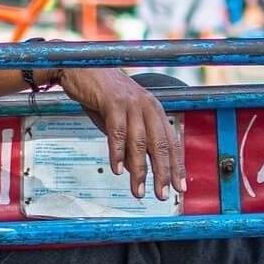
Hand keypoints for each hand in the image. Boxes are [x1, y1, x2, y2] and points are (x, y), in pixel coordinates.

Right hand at [58, 66, 185, 199]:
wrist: (83, 69)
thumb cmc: (102, 96)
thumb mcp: (120, 123)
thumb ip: (130, 145)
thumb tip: (135, 171)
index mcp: (154, 111)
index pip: (170, 143)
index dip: (176, 166)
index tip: (180, 188)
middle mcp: (147, 107)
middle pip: (160, 145)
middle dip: (162, 173)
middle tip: (162, 195)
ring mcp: (131, 104)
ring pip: (140, 142)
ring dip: (140, 170)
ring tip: (138, 191)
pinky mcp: (113, 102)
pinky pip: (117, 132)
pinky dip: (117, 152)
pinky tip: (117, 170)